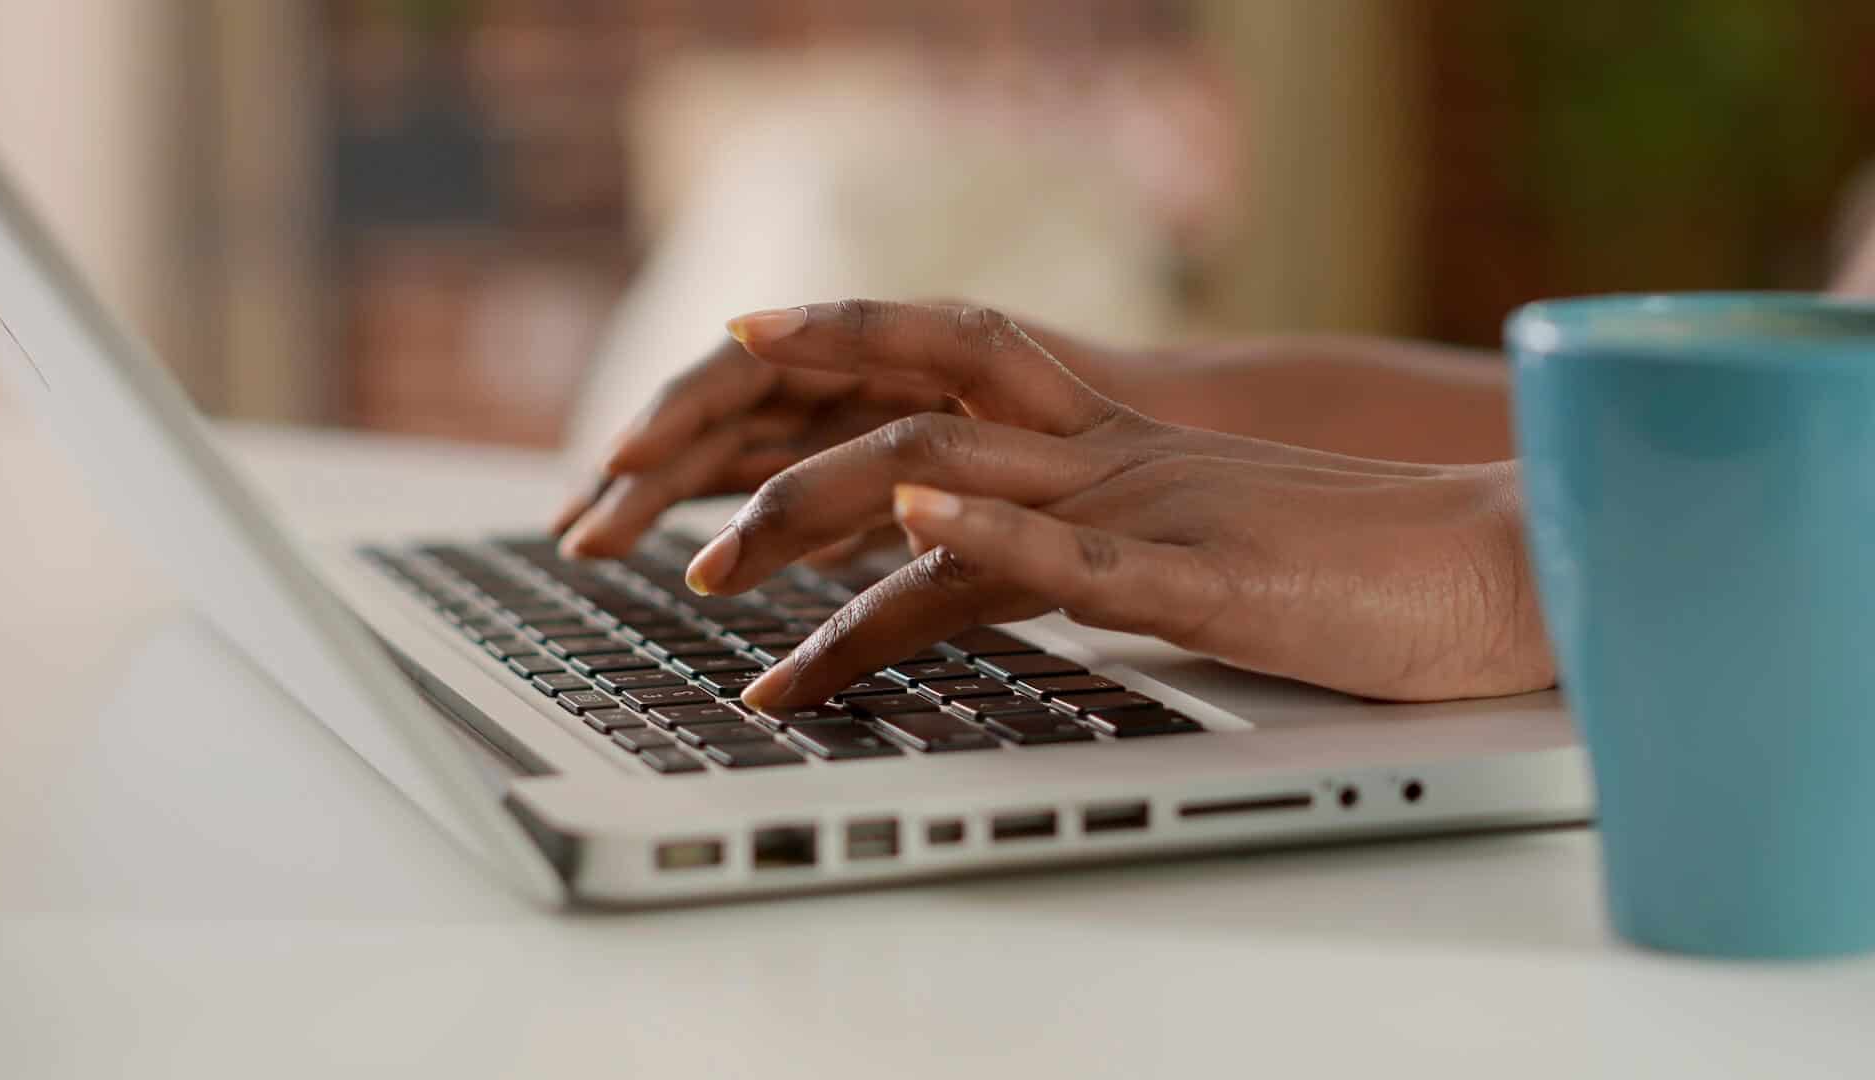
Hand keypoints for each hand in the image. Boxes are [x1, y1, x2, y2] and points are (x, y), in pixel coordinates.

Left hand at [663, 300, 1555, 709]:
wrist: (1507, 563)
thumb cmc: (1366, 567)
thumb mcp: (1204, 548)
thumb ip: (1109, 551)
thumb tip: (1017, 573)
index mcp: (1113, 448)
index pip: (945, 377)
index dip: (836, 344)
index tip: (733, 347)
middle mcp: (1110, 460)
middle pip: (903, 426)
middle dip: (771, 472)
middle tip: (668, 530)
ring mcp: (1149, 511)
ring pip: (953, 484)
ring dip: (820, 521)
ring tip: (716, 572)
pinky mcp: (1205, 580)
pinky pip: (1074, 553)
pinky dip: (984, 531)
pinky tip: (911, 522)